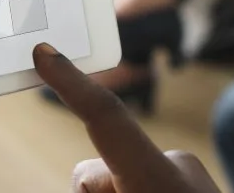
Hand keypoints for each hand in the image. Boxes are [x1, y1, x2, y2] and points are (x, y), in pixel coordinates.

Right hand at [33, 44, 220, 192]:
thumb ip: (95, 184)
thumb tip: (82, 176)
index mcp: (160, 181)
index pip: (107, 117)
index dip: (72, 84)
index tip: (44, 53)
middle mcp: (176, 169)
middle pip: (94, 173)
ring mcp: (186, 176)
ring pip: (113, 183)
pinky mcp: (188, 181)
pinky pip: (136, 182)